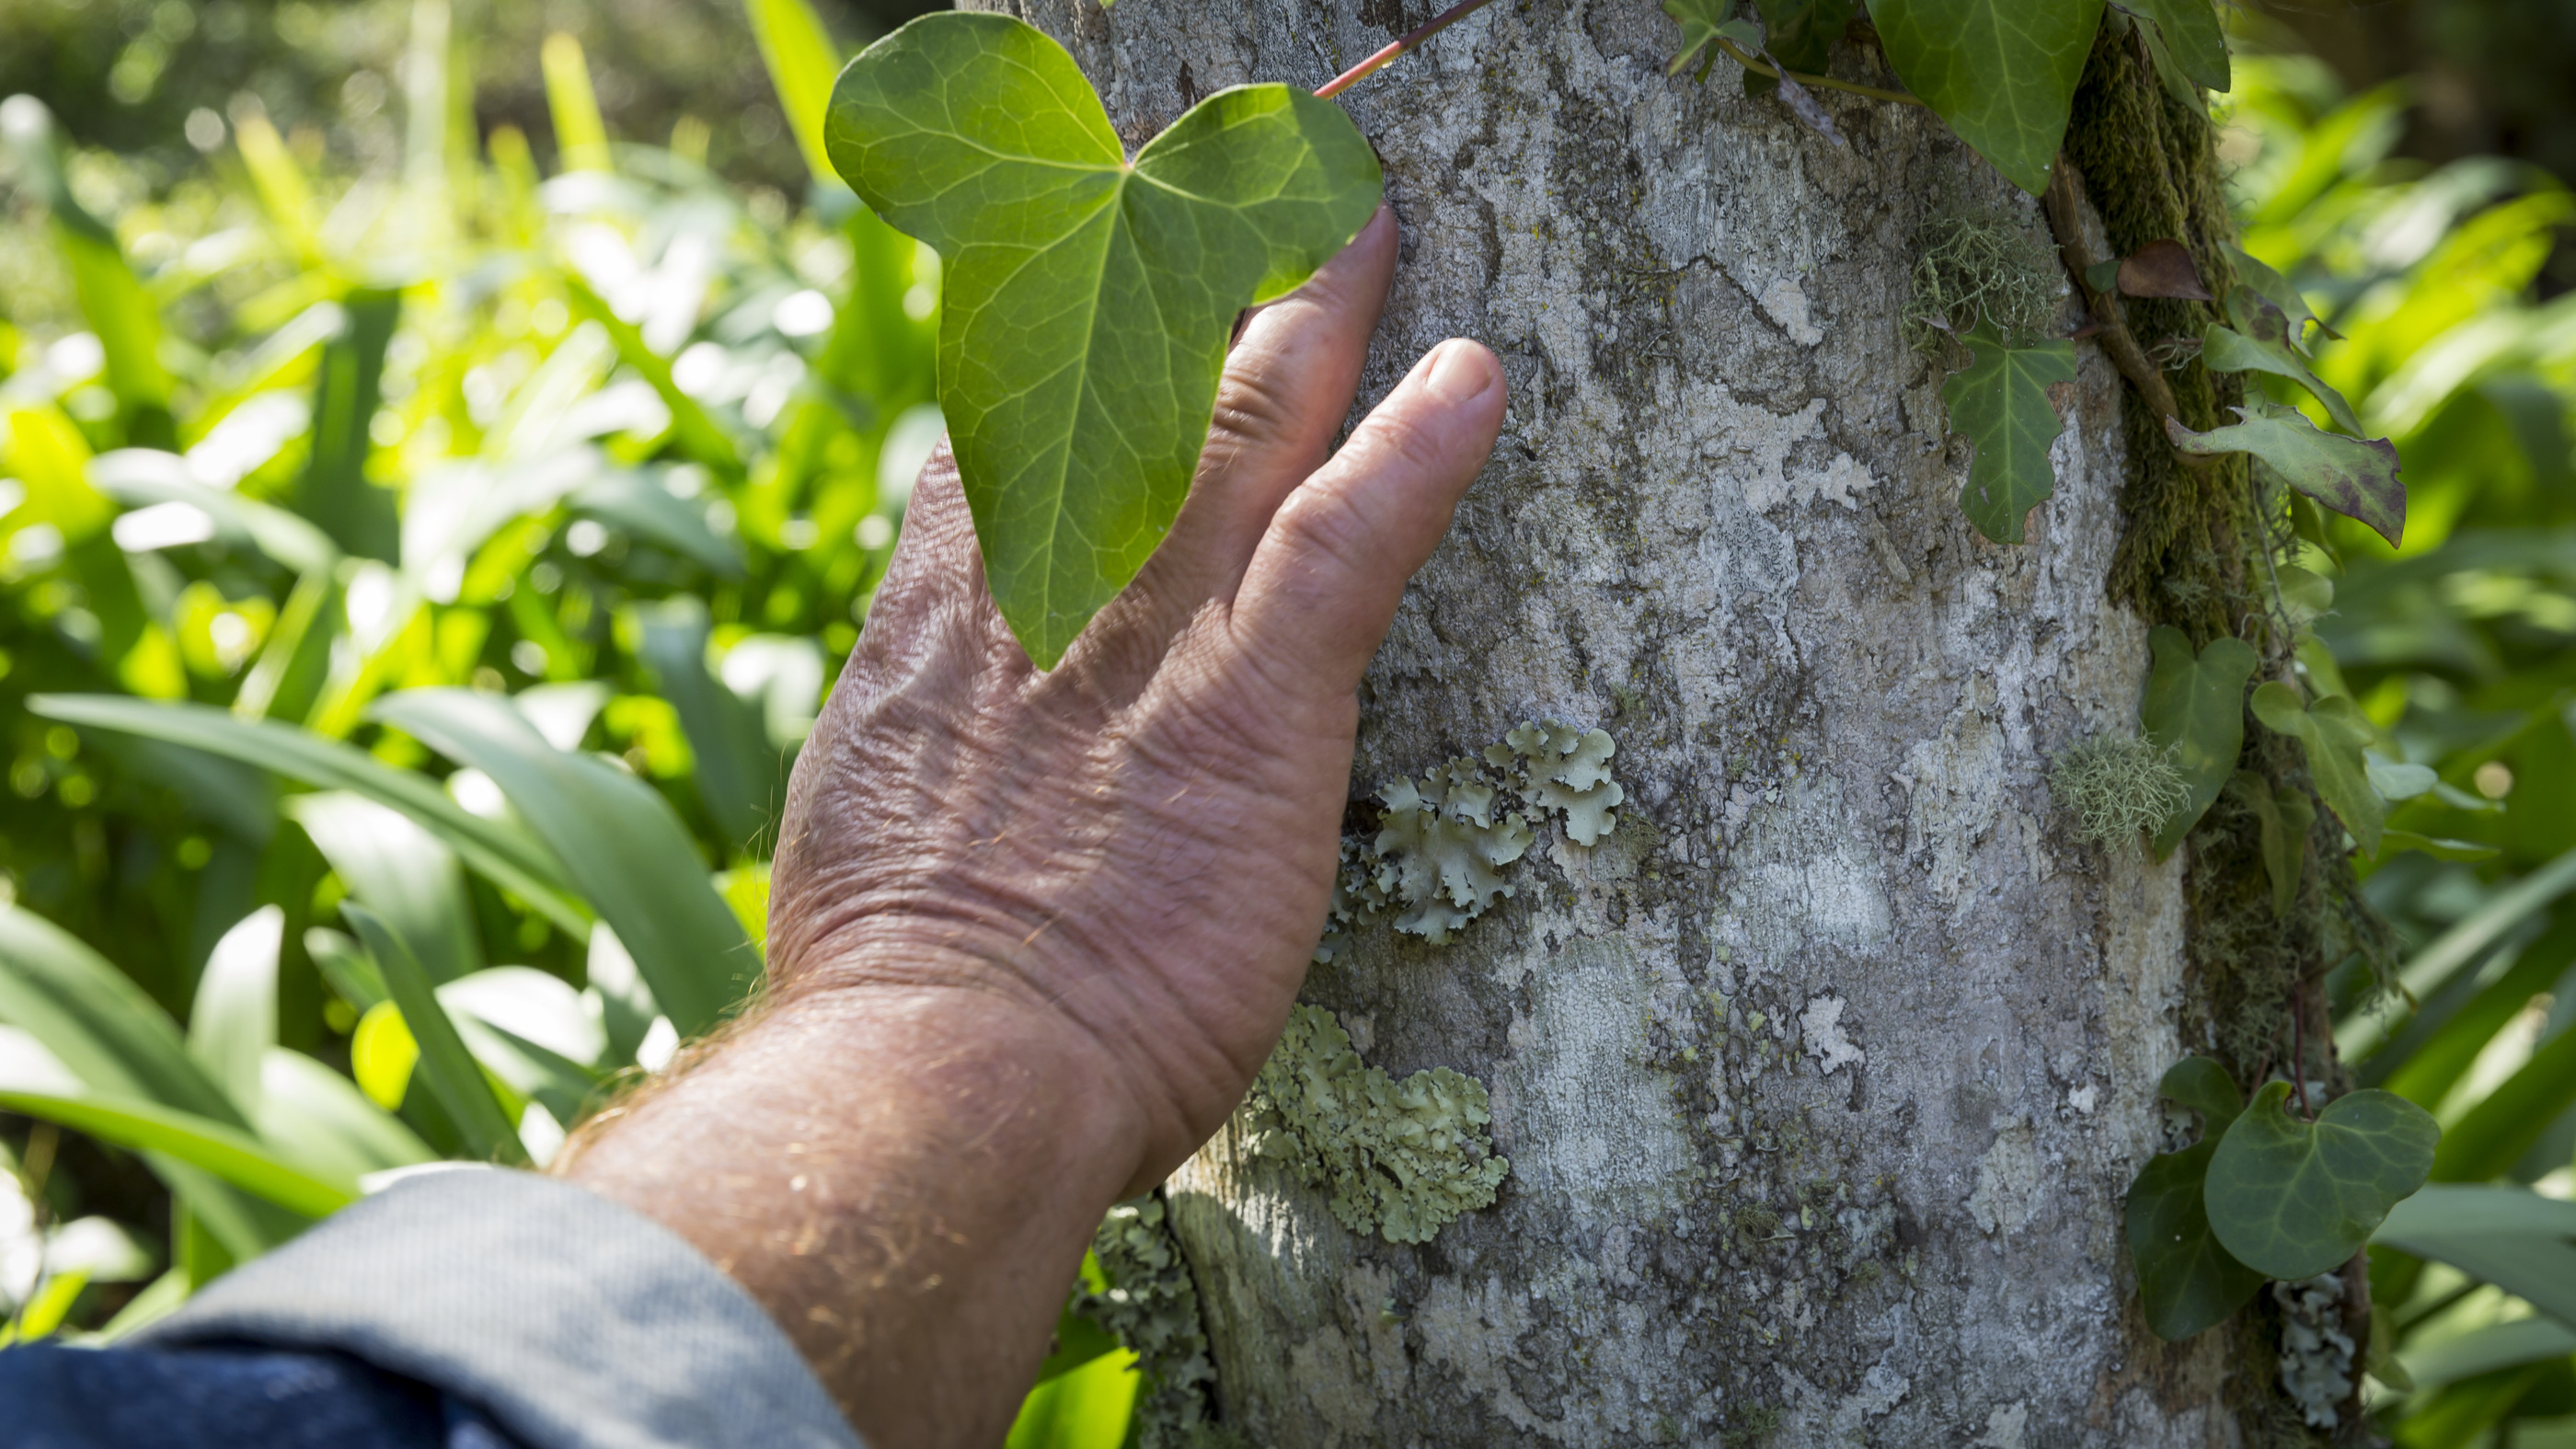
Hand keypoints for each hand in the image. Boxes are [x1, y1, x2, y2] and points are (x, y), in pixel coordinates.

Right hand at [558, 207, 1504, 1446]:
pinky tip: (1472, 377)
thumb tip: (919, 750)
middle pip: (1128, 401)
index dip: (1052, 370)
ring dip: (1310, 319)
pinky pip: (1346, 539)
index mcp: (951, 633)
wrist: (939, 1074)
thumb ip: (916, 758)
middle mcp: (1050, 595)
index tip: (1084, 305)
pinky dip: (1413, 453)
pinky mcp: (1258, 700)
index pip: (1002, 454)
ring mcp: (1157, 635)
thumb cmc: (901, 1008)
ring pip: (1244, 430)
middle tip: (1238, 201)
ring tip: (1364, 229)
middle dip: (1186, 291)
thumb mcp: (867, 840)